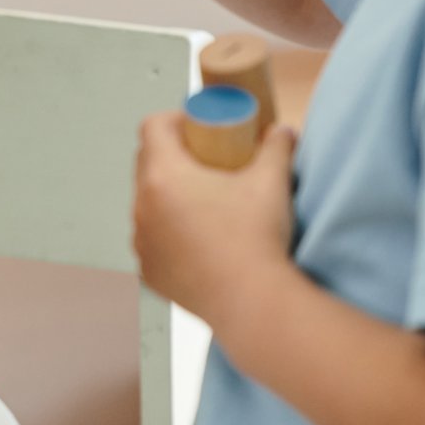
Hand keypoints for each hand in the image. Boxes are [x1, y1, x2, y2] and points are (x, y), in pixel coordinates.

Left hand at [130, 113, 298, 326]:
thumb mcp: (271, 181)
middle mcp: (142, 207)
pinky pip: (152, 241)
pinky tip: (195, 238)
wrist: (253, 303)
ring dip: (167, 197)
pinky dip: (167, 235)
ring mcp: (142, 242)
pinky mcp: (149, 272)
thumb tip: (282, 131)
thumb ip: (276, 147)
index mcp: (163, 177)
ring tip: (202, 202)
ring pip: (146, 205)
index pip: (153, 128)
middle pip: (146, 164)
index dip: (175, 120)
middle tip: (206, 161)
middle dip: (172, 156)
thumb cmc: (257, 240)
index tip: (198, 128)